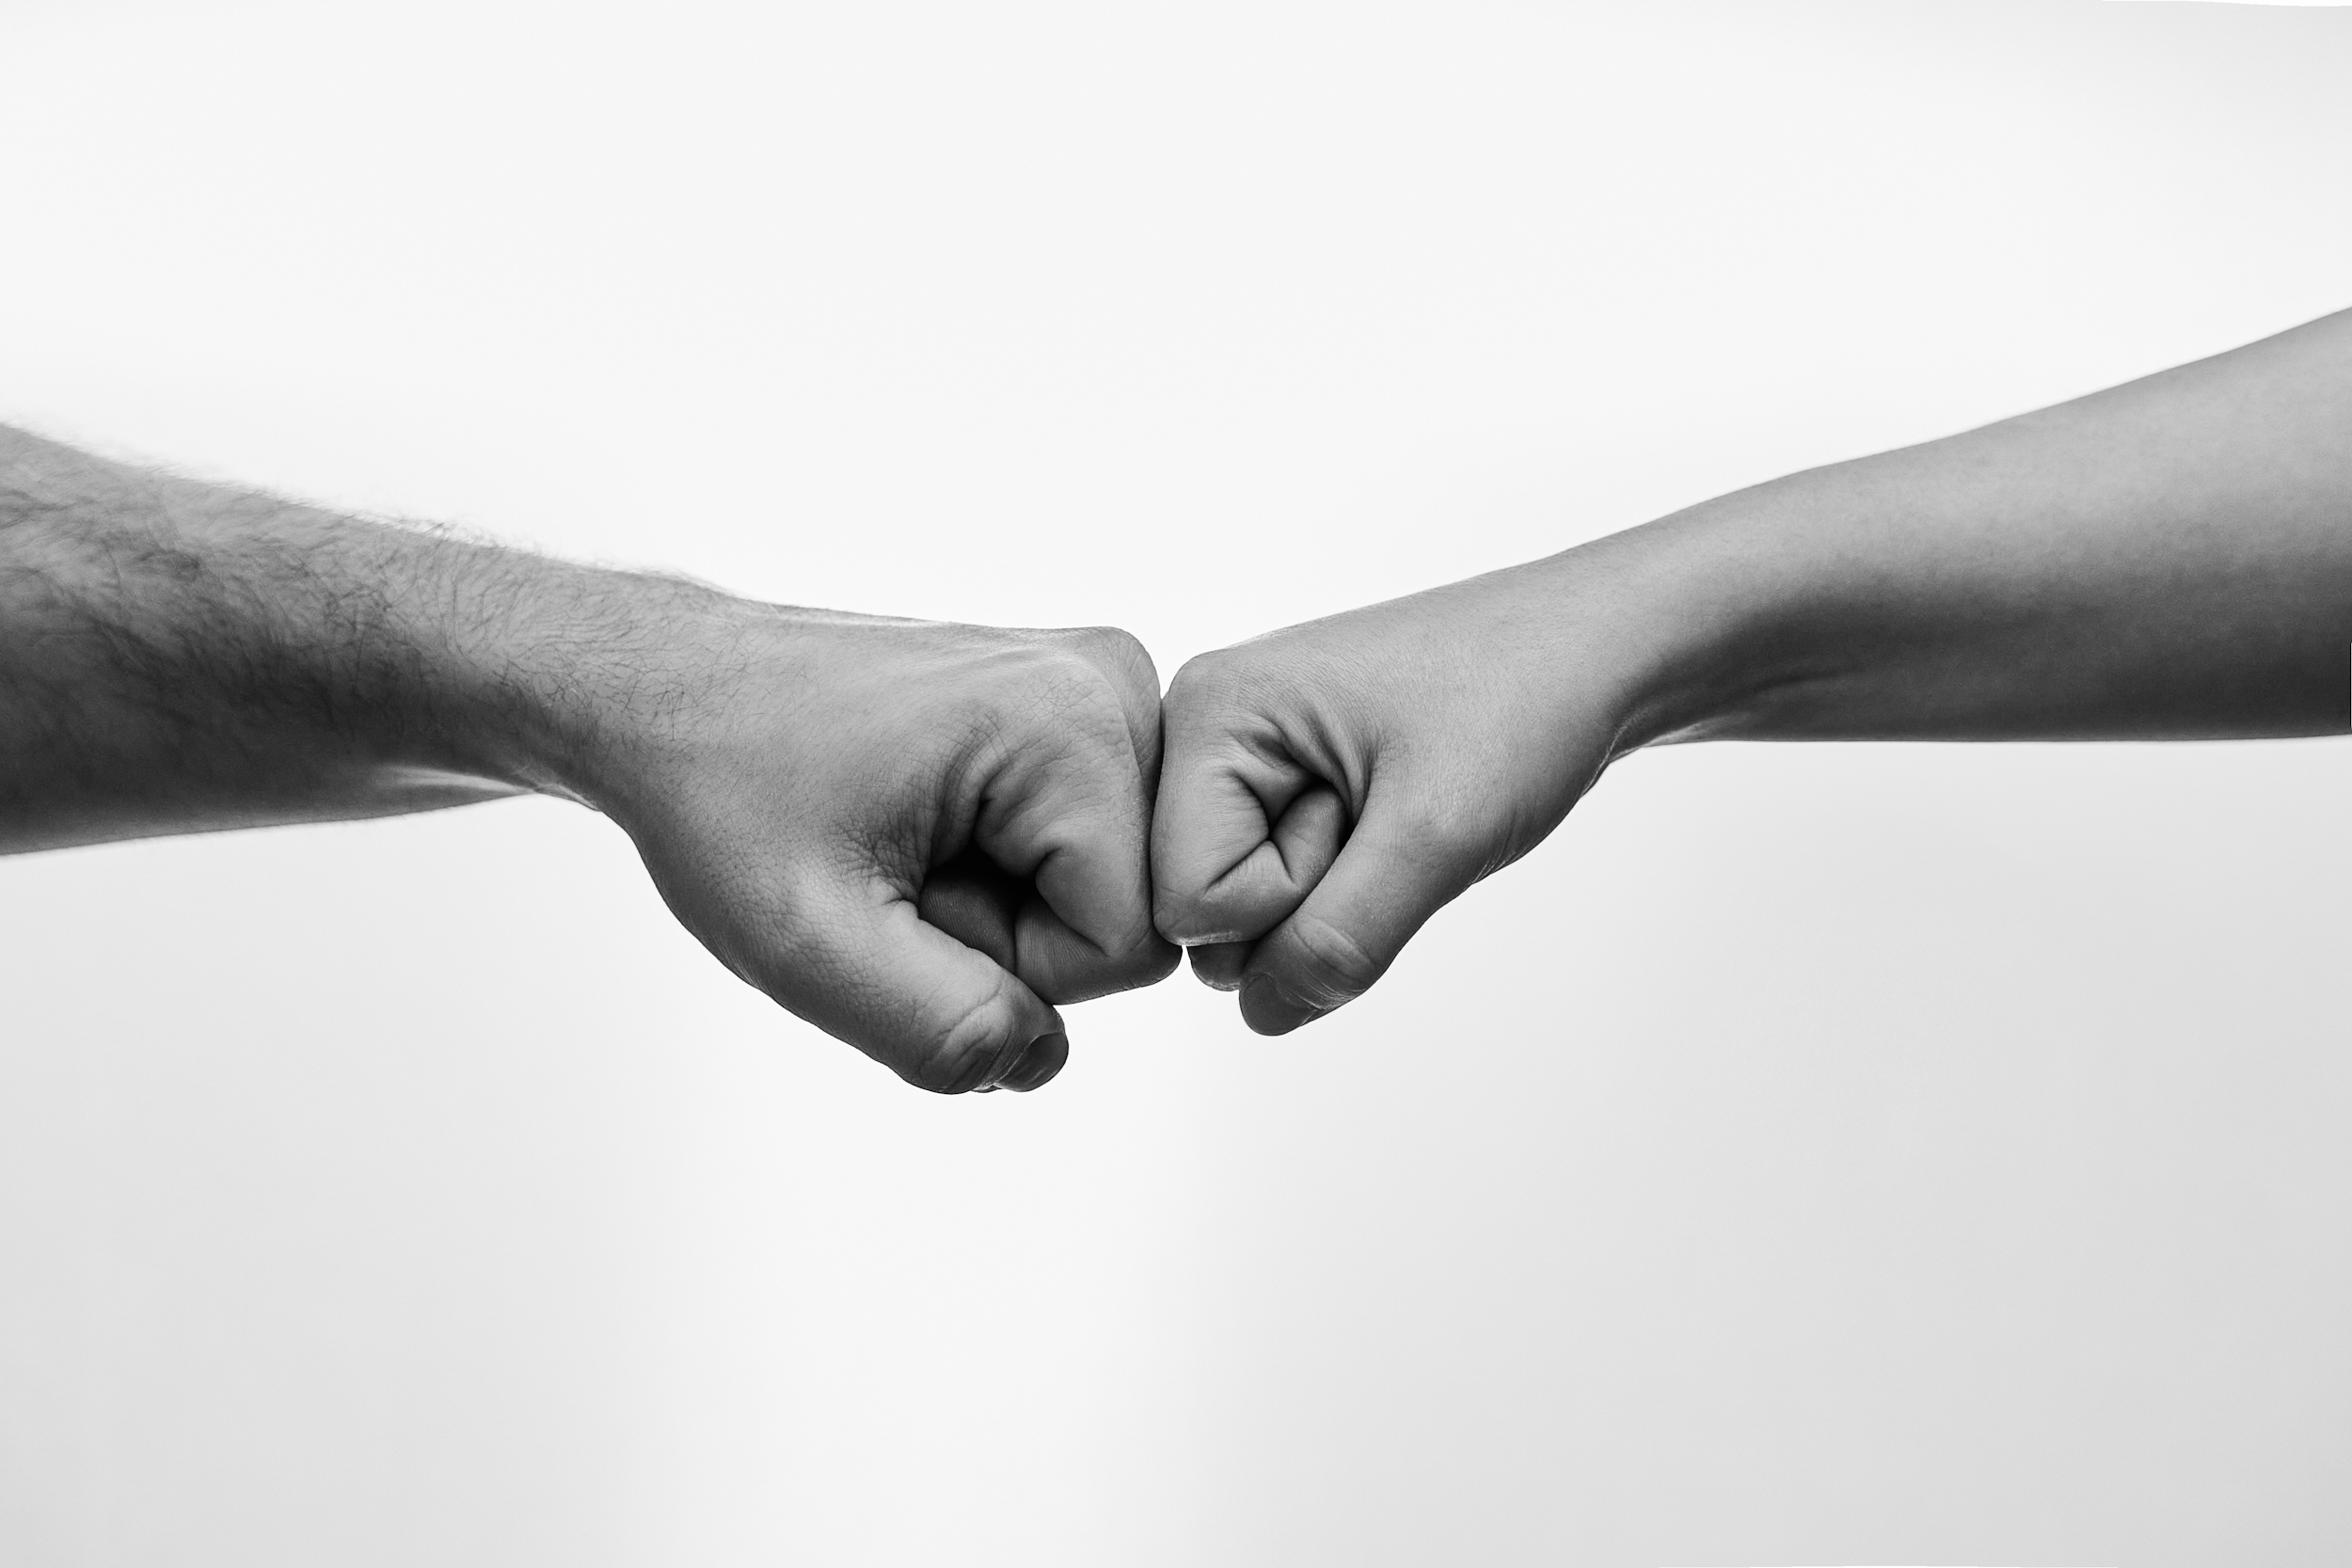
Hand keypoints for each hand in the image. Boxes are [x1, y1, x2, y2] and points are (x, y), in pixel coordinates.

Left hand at [579, 603, 1178, 1092]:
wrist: (667, 690)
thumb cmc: (722, 790)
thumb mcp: (806, 940)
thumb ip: (936, 1026)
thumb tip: (1040, 1059)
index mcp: (1074, 722)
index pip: (1132, 944)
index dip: (1014, 966)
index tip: (909, 896)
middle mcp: (1112, 684)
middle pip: (1133, 913)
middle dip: (1009, 933)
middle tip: (894, 868)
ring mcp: (1098, 688)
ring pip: (1109, 890)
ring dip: (1002, 905)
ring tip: (900, 844)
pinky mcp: (1073, 708)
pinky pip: (1084, 854)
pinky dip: (1002, 870)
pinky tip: (921, 827)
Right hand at [1152, 549, 1682, 1033]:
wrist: (1600, 646)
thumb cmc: (1523, 703)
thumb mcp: (1436, 837)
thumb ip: (1340, 940)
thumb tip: (1262, 1014)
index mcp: (1209, 710)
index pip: (1186, 901)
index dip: (1287, 898)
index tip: (1367, 814)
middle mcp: (1203, 726)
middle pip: (1204, 910)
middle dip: (1307, 896)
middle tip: (1385, 809)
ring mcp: (1243, 752)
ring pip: (1248, 908)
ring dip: (1333, 890)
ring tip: (1393, 805)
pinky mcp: (1283, 775)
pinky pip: (1285, 881)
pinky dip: (1348, 876)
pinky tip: (1390, 813)